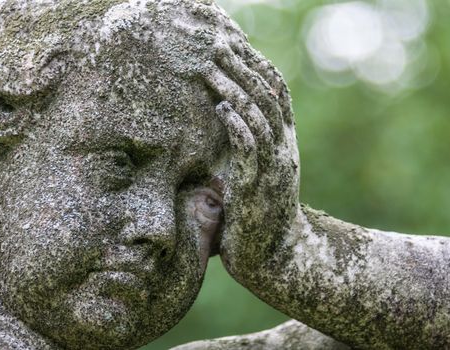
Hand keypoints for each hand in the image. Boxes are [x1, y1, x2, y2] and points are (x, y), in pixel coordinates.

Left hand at [199, 43, 299, 280]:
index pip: (278, 95)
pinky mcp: (259, 185)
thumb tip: (226, 123)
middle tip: (218, 47)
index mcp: (284, 143)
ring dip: (233, 90)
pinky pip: (250, 147)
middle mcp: (284, 149)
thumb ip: (248, 149)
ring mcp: (274, 166)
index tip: (239, 47)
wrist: (278, 256)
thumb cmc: (262, 215)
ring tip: (209, 69)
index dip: (259, 68)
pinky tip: (220, 107)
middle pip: (267, 98)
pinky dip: (236, 124)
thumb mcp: (259, 174)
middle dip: (242, 69)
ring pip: (257, 117)